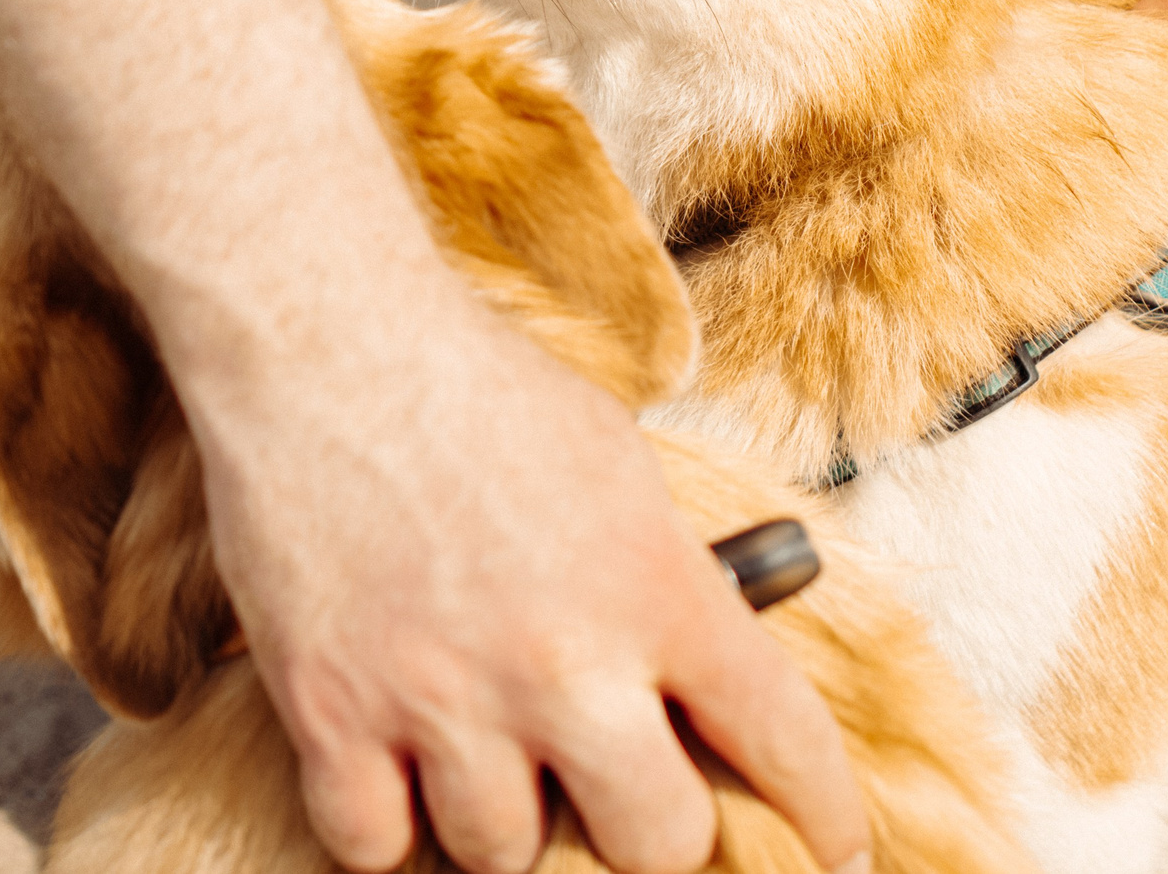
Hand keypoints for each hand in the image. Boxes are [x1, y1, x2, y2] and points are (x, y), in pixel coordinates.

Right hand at [192, 293, 869, 873]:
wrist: (328, 344)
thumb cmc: (481, 390)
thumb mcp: (620, 467)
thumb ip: (667, 579)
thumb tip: (703, 670)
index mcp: (657, 588)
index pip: (778, 735)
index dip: (823, 813)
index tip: (839, 853)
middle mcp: (566, 662)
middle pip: (653, 844)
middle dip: (645, 826)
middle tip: (618, 786)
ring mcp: (446, 697)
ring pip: (504, 854)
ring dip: (504, 816)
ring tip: (487, 745)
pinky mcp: (334, 713)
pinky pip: (374, 846)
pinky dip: (386, 823)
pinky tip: (397, 764)